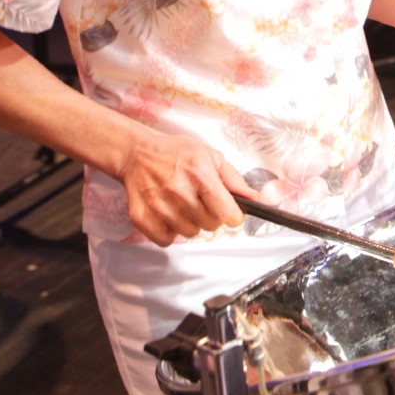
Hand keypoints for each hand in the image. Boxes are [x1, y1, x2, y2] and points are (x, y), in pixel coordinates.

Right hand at [117, 131, 249, 246]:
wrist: (138, 153)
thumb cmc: (176, 153)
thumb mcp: (210, 157)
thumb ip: (234, 180)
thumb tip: (256, 198)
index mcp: (200, 173)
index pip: (227, 212)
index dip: (234, 215)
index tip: (232, 212)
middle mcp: (179, 190)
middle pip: (211, 225)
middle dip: (212, 216)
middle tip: (202, 201)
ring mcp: (158, 205)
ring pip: (190, 233)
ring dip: (191, 223)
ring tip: (184, 205)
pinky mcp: (142, 217)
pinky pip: (167, 240)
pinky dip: (171, 232)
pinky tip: (169, 214)